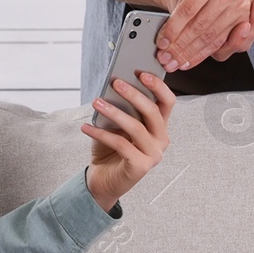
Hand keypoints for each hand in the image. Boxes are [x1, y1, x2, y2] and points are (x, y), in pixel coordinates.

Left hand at [82, 70, 174, 210]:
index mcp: (160, 126)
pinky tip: (86, 127)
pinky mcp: (141, 167)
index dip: (158, 86)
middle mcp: (162, 140)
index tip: (140, 72)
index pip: (167, 102)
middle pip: (153, 112)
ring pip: (136, 127)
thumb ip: (121, 109)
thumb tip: (113, 87)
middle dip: (134, 94)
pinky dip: (101, 134)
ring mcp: (154, 155)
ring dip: (114, 112)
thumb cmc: (110, 149)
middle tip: (116, 82)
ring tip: (96, 102)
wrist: (102, 180)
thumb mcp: (116, 125)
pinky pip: (121, 144)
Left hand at [155, 0, 253, 71]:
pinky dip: (204, 55)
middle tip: (164, 57)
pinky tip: (190, 61)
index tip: (162, 40)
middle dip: (180, 46)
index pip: (189, 8)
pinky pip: (223, 45)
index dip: (174, 27)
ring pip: (212, 38)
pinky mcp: (245, 24)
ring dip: (191, 54)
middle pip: (200, 27)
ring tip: (173, 62)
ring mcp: (240, 10)